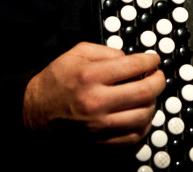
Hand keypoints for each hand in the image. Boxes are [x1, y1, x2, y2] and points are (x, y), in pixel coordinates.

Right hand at [23, 42, 165, 144]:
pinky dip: (143, 125)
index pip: (134, 66)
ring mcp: (99, 125)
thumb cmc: (56, 81)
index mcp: (91, 77)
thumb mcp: (76, 53)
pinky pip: (133, 137)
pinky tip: (141, 114)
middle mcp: (96, 102)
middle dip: (159, 81)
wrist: (33, 112)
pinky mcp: (99, 141)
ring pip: (143, 116)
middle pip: (145, 92)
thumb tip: (131, 59)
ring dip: (153, 103)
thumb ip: (107, 51)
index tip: (154, 61)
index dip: (150, 62)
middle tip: (158, 76)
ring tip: (149, 95)